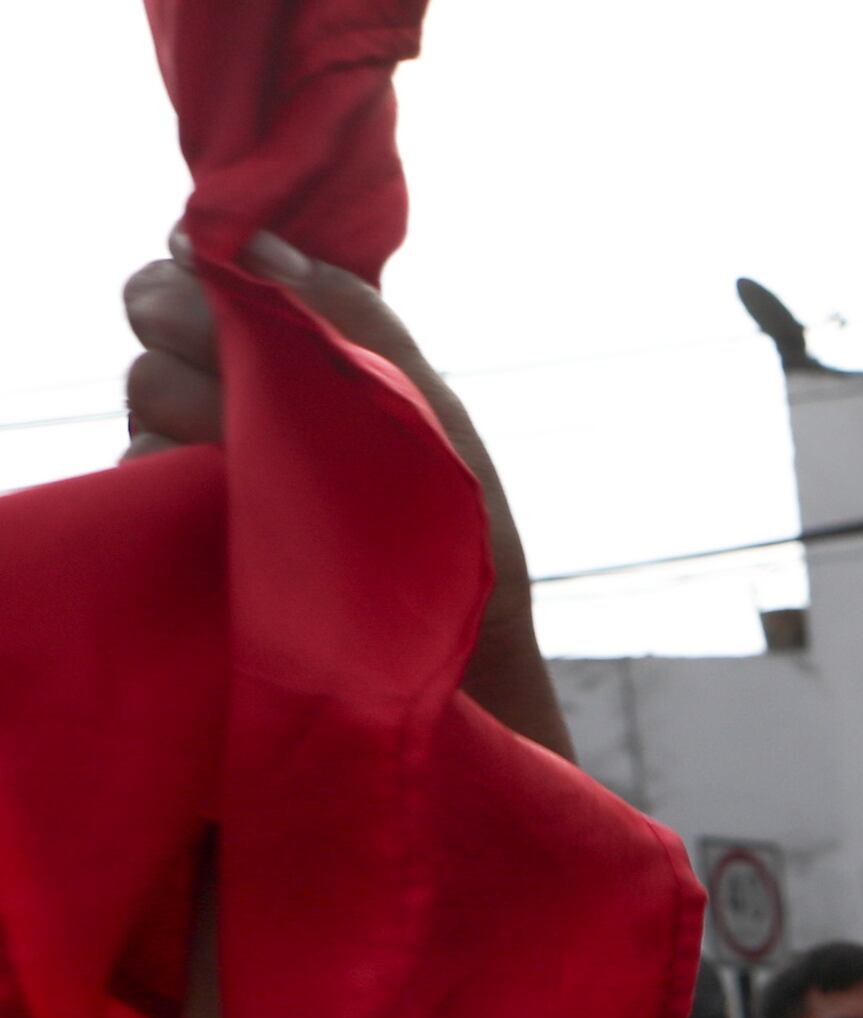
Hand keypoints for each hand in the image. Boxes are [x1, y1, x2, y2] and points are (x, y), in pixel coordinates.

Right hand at [127, 233, 560, 759]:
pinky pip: (135, 466)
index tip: (217, 272)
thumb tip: (255, 241)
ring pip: (144, 384)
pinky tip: (233, 503)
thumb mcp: (430, 412)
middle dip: (193, 322)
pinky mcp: (172, 522)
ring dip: (200, 406)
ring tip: (268, 460)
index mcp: (296, 353)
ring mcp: (196, 456)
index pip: (206, 268)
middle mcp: (235, 392)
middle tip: (245, 369)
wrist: (457, 660)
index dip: (202, 262)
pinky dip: (178, 474)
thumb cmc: (456, 535)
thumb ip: (354, 316)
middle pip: (156, 309)